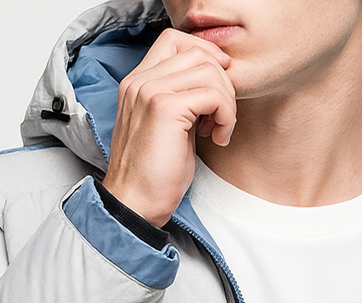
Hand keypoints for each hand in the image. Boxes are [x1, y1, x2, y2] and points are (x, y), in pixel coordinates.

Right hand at [101, 28, 236, 225]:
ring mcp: (151, 91)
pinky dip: (226, 115)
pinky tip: (218, 137)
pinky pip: (213, 95)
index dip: (206, 57)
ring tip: (219, 130)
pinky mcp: (165, 108)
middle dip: (222, 82)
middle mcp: (141, 80)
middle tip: (221, 116)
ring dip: (226, 101)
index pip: (175, 40)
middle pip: (197, 51)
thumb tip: (215, 88)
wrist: (135, 203)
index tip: (218, 91)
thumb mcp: (169, 128)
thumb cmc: (153, 175)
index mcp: (138, 82)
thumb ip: (184, 101)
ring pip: (209, 70)